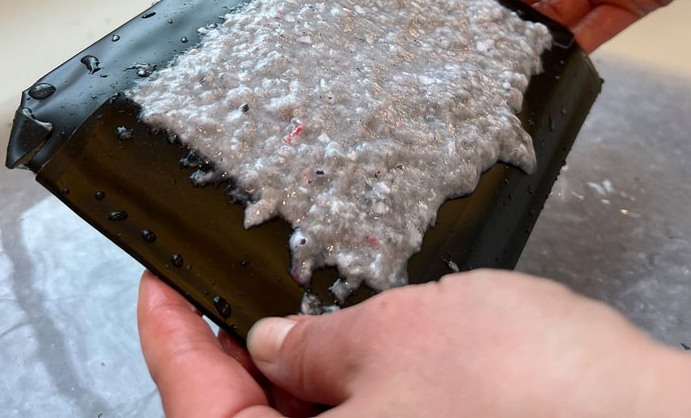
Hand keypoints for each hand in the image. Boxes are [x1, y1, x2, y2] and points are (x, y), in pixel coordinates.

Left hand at [140, 268, 690, 415]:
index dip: (170, 337)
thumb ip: (316, 345)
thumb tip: (271, 344)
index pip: (197, 405)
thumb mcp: (399, 336)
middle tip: (219, 285)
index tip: (158, 286)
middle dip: (227, 351)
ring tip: (287, 303)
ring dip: (290, 369)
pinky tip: (352, 339)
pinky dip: (344, 386)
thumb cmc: (532, 393)